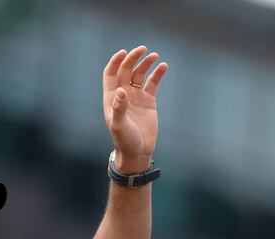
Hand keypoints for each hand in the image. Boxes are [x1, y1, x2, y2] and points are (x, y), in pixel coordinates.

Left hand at [102, 45, 167, 172]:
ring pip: (140, 74)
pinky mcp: (148, 101)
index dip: (116, 61)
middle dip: (133, 58)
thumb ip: (119, 108)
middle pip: (126, 70)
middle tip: (142, 49)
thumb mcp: (119, 125)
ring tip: (155, 56)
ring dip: (146, 64)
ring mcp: (136, 97)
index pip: (111, 73)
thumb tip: (120, 90)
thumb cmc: (124, 140)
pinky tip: (163, 66)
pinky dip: (157, 74)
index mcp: (112, 97)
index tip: (124, 53)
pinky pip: (152, 83)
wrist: (138, 152)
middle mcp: (123, 94)